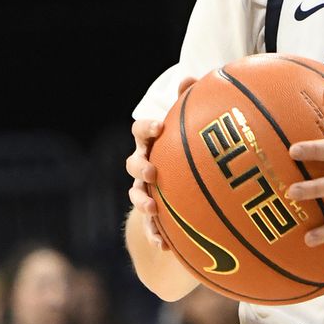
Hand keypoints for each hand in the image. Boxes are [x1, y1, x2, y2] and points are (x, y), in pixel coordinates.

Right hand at [126, 77, 198, 249]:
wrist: (181, 180)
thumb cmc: (187, 144)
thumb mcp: (191, 124)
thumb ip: (189, 101)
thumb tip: (191, 75)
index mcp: (151, 141)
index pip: (141, 130)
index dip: (147, 127)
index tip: (160, 126)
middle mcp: (144, 164)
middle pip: (133, 163)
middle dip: (139, 167)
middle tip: (152, 170)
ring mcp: (145, 189)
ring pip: (136, 195)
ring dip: (141, 202)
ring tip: (153, 210)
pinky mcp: (153, 214)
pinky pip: (150, 226)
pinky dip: (155, 235)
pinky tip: (165, 247)